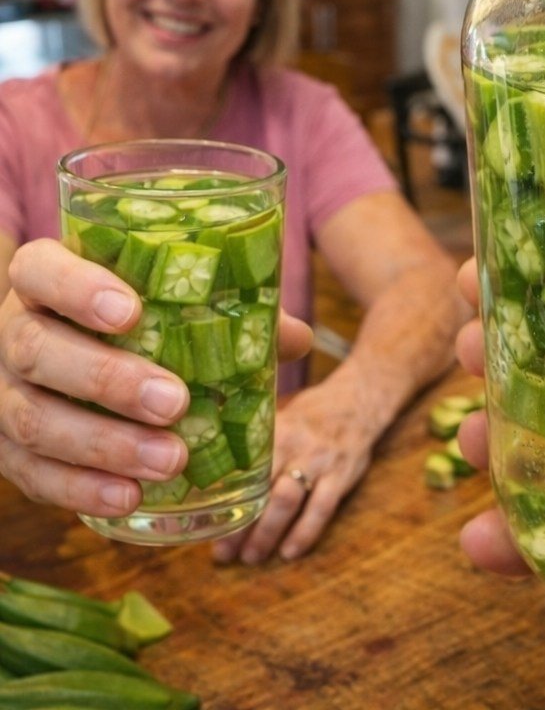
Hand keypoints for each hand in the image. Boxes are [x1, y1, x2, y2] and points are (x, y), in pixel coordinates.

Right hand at [0, 238, 310, 518]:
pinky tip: (129, 497)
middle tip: (175, 401)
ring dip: (104, 445)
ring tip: (169, 459)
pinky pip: (34, 475)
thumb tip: (294, 339)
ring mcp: (3, 394)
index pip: (41, 270)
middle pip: (38, 350)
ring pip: (34, 420)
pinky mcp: (8, 451)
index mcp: (44, 277)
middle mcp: (12, 330)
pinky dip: (82, 490)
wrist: (69, 355)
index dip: (78, 289)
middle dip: (107, 379)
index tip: (133, 313)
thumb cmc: (128, 316)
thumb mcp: (163, 298)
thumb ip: (224, 307)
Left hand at [211, 373, 374, 565]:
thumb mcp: (280, 418)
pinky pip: (322, 509)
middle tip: (223, 554)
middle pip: (261, 489)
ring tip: (251, 557)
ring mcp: (320, 461)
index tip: (205, 524)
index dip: (223, 498)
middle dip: (241, 526)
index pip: (242, 468)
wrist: (357, 402)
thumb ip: (253, 446)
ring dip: (267, 534)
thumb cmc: (308, 417)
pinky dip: (304, 534)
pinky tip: (289, 553)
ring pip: (287, 501)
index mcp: (273, 430)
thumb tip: (209, 477)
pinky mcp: (342, 475)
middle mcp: (294, 444)